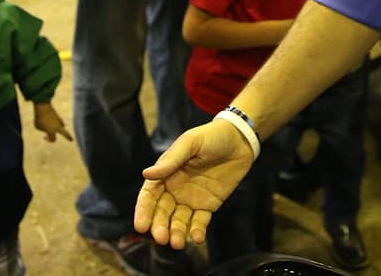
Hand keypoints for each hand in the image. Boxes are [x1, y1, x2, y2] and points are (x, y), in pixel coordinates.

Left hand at [33, 101, 73, 141]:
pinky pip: (59, 120)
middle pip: (66, 133)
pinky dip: (56, 121)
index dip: (49, 140)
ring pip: (62, 125)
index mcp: (52, 131)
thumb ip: (42, 129)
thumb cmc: (39, 118)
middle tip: (71, 140)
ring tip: (59, 127)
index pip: (53, 139)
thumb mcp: (37, 126)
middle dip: (68, 137)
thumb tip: (47, 126)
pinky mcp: (57, 115)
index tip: (44, 136)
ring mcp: (58, 120)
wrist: (42, 107)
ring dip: (60, 127)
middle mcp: (57, 127)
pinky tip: (52, 120)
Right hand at [134, 120, 255, 248]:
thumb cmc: (211, 136)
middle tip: (161, 238)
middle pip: (162, 212)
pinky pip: (200, 222)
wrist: (240, 140)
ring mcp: (191, 199)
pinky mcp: (208, 206)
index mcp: (166, 173)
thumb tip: (146, 174)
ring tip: (177, 243)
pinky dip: (197, 232)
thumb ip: (171, 160)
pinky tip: (197, 238)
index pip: (149, 195)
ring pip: (179, 221)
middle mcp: (175, 189)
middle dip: (160, 226)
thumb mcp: (190, 143)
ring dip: (176, 233)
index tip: (141, 226)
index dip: (144, 211)